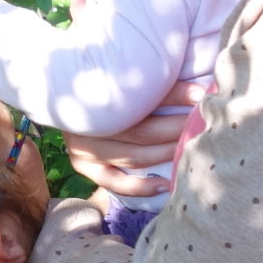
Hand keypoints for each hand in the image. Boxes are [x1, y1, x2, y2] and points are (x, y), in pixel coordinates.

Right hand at [61, 80, 209, 198]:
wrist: (61, 93)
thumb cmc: (100, 82)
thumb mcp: (121, 76)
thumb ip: (154, 81)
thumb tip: (198, 91)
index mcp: (97, 93)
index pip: (143, 97)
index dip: (175, 96)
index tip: (201, 95)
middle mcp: (89, 123)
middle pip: (143, 131)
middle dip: (176, 129)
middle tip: (201, 124)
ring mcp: (83, 147)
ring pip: (133, 156)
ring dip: (165, 154)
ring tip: (190, 149)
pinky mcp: (82, 164)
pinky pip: (112, 181)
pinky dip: (139, 186)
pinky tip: (164, 185)